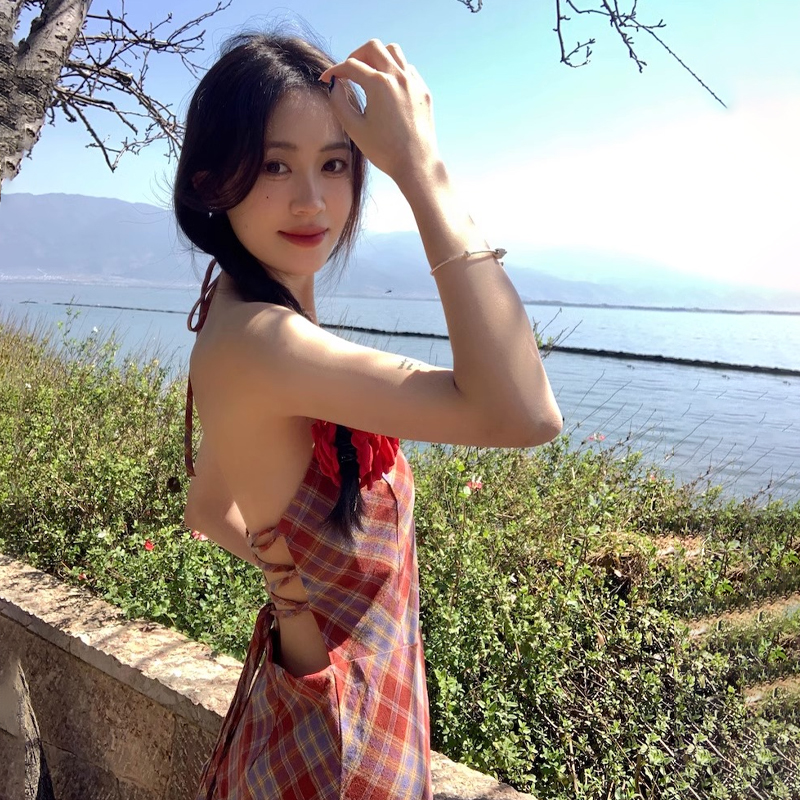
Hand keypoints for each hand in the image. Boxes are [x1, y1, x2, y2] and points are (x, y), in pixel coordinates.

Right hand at [319, 40, 440, 186]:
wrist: (416, 164)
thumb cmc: (384, 150)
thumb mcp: (354, 128)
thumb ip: (339, 102)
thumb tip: (334, 85)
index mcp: (379, 84)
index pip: (351, 66)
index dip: (335, 71)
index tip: (327, 79)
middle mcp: (398, 77)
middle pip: (373, 48)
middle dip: (356, 56)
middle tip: (349, 72)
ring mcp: (414, 82)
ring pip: (393, 52)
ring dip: (378, 57)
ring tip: (369, 74)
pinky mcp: (423, 91)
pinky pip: (407, 69)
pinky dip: (394, 70)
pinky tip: (387, 88)